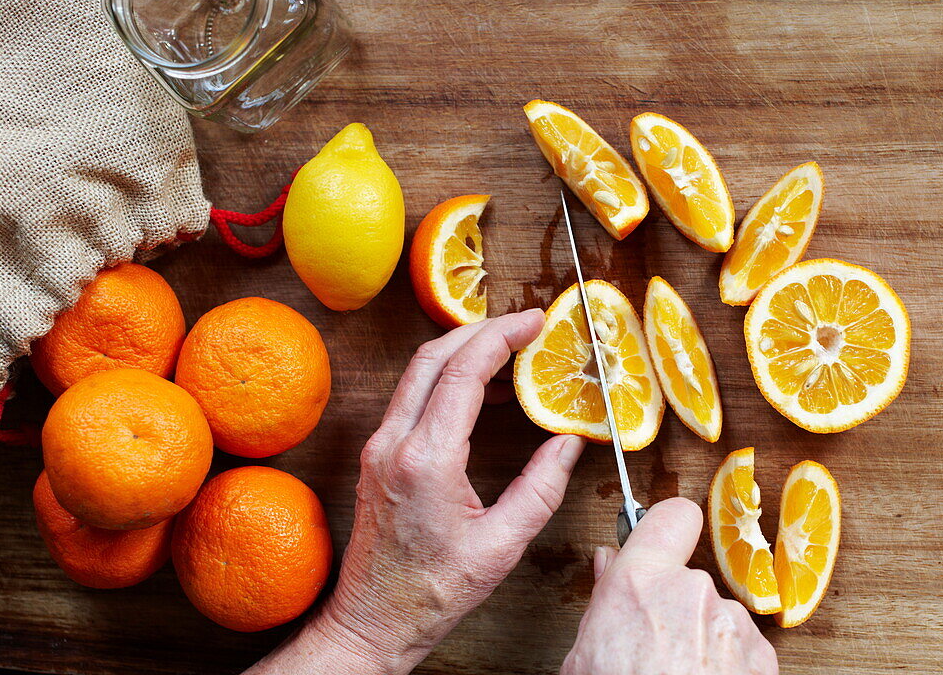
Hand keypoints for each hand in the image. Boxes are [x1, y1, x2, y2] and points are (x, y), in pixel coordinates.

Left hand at [250, 310, 584, 674]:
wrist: (373, 620)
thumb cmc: (432, 592)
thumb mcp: (501, 546)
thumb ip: (542, 488)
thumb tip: (570, 442)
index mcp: (426, 460)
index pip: (463, 372)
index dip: (502, 336)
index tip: (535, 321)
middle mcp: (394, 443)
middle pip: (433, 357)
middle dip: (482, 329)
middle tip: (526, 324)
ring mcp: (380, 446)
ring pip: (418, 371)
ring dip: (462, 349)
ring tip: (509, 350)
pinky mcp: (378, 454)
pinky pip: (411, 395)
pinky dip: (446, 376)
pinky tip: (479, 387)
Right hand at [561, 498, 777, 674]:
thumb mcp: (584, 655)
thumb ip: (604, 599)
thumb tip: (610, 566)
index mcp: (640, 585)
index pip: (671, 516)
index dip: (664, 528)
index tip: (658, 540)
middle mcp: (692, 592)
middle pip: (687, 578)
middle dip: (673, 605)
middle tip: (649, 644)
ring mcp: (733, 624)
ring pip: (715, 615)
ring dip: (701, 639)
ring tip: (675, 674)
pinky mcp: (763, 657)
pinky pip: (741, 645)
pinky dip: (727, 664)